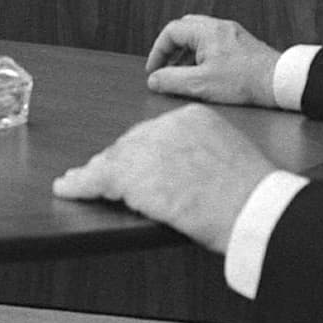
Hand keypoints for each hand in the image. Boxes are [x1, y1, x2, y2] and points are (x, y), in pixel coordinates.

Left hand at [52, 104, 276, 252]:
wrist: (255, 206)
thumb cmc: (252, 191)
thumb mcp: (230, 157)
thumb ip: (204, 153)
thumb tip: (187, 169)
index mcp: (194, 116)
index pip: (154, 131)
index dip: (139, 152)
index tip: (133, 164)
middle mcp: (168, 125)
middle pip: (130, 143)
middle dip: (116, 162)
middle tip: (99, 176)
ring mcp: (150, 148)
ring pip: (113, 160)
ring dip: (94, 174)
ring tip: (76, 182)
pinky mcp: (135, 174)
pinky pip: (98, 178)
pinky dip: (80, 184)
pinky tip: (67, 187)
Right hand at [145, 14, 280, 106]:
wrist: (279, 82)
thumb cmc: (245, 81)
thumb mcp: (201, 84)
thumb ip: (172, 80)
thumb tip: (154, 80)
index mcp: (207, 31)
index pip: (171, 31)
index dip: (157, 51)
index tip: (154, 70)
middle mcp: (220, 27)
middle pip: (185, 29)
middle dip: (171, 48)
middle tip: (164, 67)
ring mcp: (232, 35)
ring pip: (200, 37)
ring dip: (186, 54)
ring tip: (181, 74)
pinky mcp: (242, 45)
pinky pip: (214, 44)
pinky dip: (201, 56)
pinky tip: (203, 74)